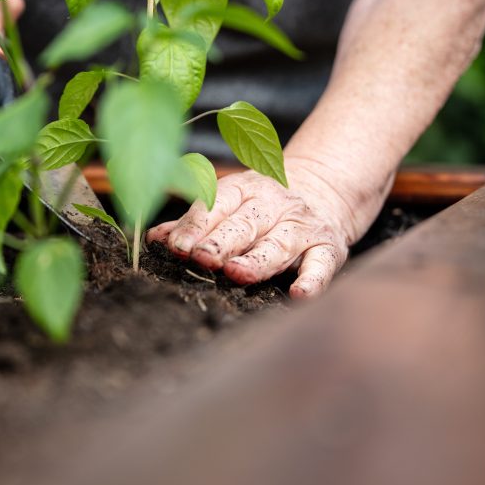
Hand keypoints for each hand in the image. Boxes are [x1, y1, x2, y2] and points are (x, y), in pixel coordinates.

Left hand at [147, 158, 370, 298]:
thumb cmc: (261, 209)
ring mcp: (303, 226)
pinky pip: (321, 265)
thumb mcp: (230, 204)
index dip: (196, 226)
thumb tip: (155, 238)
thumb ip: (195, 222)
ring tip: (236, 273)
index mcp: (245, 189)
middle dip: (221, 242)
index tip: (177, 246)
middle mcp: (275, 204)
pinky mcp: (329, 248)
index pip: (217, 205)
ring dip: (257, 260)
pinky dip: (312, 280)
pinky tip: (298, 295)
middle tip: (201, 259)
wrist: (324, 193)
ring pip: (278, 244)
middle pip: (245, 224)